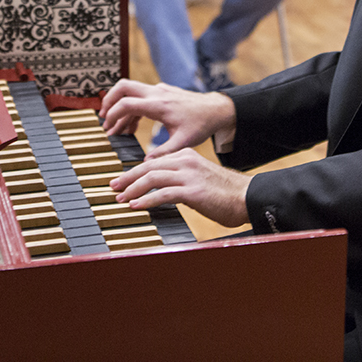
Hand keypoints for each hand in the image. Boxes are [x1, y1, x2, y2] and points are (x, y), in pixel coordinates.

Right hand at [100, 78, 235, 157]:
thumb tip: (145, 164)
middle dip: (108, 101)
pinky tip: (130, 128)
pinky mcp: (161, 92)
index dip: (113, 115)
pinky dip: (131, 110)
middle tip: (103, 119)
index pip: (127, 103)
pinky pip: (139, 97)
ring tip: (115, 130)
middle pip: (122, 87)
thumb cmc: (201, 124)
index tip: (108, 129)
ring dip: (119, 107)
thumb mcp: (183, 142)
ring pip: (129, 90)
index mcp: (159, 105)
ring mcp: (158, 90)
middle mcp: (156, 93)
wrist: (215, 109)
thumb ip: (163, 152)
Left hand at [111, 148, 251, 227]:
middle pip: (148, 167)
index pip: (153, 161)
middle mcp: (186, 161)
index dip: (134, 172)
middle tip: (114, 188)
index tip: (122, 182)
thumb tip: (160, 190)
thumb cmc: (225, 193)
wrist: (247, 197)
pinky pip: (163, 193)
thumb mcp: (199, 179)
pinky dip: (147, 200)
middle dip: (127, 178)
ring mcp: (189, 175)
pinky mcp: (193, 191)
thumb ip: (180, 180)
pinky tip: (138, 206)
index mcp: (186, 156)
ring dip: (133, 189)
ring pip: (152, 177)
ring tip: (122, 199)